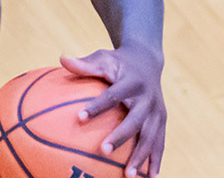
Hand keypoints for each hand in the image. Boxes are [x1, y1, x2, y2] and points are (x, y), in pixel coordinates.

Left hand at [63, 48, 165, 176]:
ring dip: (141, 156)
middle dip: (121, 136)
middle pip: (135, 120)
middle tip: (103, 150)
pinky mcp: (162, 122)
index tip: (79, 118)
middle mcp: (148, 98)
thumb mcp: (103, 58)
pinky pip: (159, 143)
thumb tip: (62, 58)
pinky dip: (155, 160)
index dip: (97, 107)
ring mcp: (158, 112)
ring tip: (128, 175)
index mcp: (132, 82)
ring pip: (151, 136)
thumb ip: (84, 63)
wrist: (148, 61)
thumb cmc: (117, 62)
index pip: (112, 95)